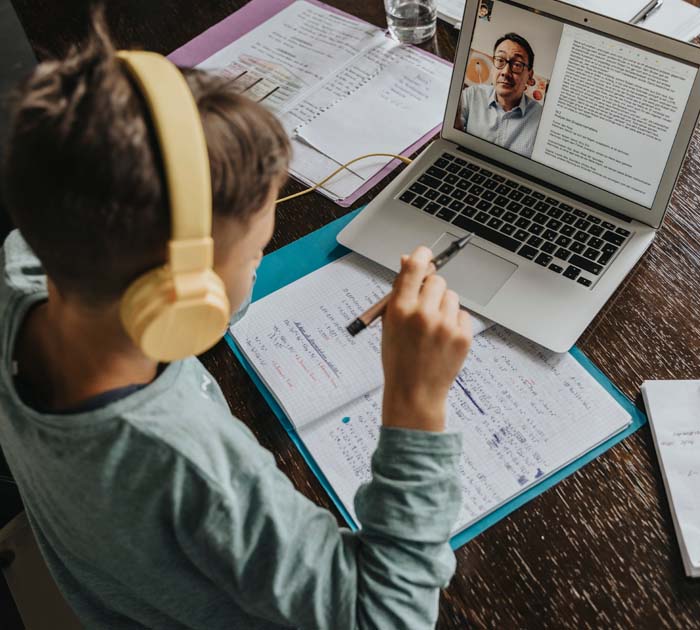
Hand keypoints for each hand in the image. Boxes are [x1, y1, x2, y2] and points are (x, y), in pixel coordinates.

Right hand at [381, 246, 472, 431]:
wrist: (414, 393)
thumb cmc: (398, 358)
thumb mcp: (389, 323)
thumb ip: (399, 291)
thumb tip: (407, 260)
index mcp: (400, 309)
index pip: (414, 267)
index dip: (421, 255)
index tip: (424, 253)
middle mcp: (423, 314)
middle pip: (437, 280)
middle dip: (432, 289)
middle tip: (426, 306)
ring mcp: (445, 326)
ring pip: (452, 297)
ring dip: (444, 306)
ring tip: (434, 328)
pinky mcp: (462, 336)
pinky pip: (463, 314)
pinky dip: (455, 322)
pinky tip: (443, 339)